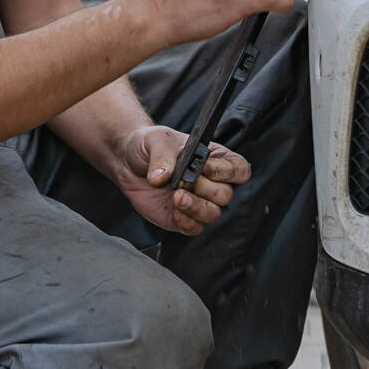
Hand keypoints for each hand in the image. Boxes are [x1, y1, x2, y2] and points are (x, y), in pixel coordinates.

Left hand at [113, 124, 252, 235]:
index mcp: (216, 159)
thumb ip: (162, 157)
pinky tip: (173, 210)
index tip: (203, 168)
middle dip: (204, 188)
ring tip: (176, 196)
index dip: (226, 171)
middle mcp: (211, 183)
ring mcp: (198, 202)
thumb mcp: (156, 141)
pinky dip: (186, 221)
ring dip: (196, 207)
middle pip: (226, 194)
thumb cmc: (150, 146)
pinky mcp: (183, 218)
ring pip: (213, 213)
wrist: (129, 163)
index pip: (239, 169)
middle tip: (181, 180)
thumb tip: (162, 178)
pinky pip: (194, 228)